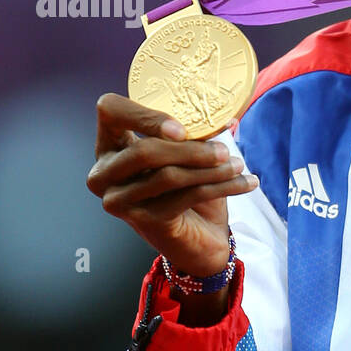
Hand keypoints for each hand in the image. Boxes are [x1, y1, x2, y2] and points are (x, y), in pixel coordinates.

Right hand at [87, 93, 257, 277]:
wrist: (198, 239)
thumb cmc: (188, 189)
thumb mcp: (187, 155)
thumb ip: (194, 135)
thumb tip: (227, 118)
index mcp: (109, 145)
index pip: (111, 111)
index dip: (144, 116)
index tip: (182, 129)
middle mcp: (104, 173)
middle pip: (144, 151)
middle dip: (190, 149)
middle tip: (225, 151)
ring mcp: (119, 201)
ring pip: (168, 176)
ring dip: (211, 170)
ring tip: (238, 165)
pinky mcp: (143, 221)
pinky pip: (185, 196)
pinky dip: (221, 187)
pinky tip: (245, 182)